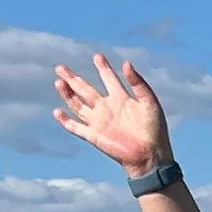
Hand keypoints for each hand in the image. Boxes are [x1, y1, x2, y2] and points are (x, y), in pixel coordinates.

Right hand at [53, 53, 171, 177]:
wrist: (150, 155)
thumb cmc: (154, 129)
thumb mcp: (149, 102)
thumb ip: (138, 83)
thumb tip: (126, 63)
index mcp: (121, 98)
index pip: (108, 79)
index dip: (103, 68)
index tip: (97, 56)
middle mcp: (107, 108)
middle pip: (85, 89)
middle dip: (73, 78)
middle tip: (60, 67)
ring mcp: (99, 121)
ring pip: (77, 105)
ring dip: (67, 94)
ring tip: (58, 82)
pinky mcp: (93, 135)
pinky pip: (75, 127)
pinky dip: (65, 120)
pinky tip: (57, 111)